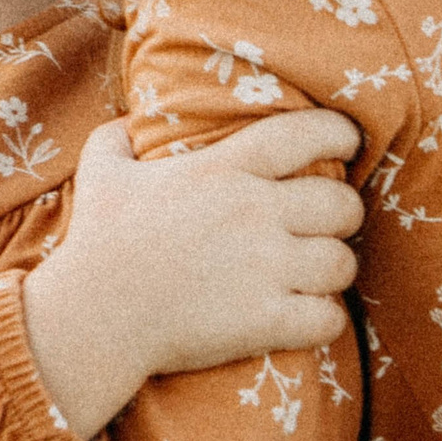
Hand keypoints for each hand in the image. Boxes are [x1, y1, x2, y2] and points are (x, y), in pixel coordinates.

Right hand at [21, 109, 363, 439]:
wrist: (91, 318)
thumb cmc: (96, 244)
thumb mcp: (101, 171)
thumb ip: (119, 136)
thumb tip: (130, 120)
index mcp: (223, 170)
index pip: (305, 135)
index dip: (340, 132)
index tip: (350, 141)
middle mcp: (253, 212)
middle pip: (342, 205)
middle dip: (342, 216)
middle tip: (326, 227)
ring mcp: (263, 269)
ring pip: (342, 264)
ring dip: (333, 270)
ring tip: (316, 276)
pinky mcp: (265, 320)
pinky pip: (329, 318)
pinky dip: (323, 319)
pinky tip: (305, 317)